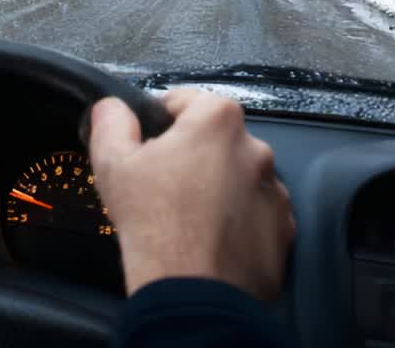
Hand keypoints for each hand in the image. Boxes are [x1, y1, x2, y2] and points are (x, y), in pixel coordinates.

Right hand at [88, 89, 294, 299]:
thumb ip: (111, 121)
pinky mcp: (284, 229)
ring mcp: (275, 190)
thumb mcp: (112, 163)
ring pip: (239, 177)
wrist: (190, 292)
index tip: (147, 146)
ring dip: (219, 188)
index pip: (185, 102)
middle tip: (164, 186)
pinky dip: (238, 221)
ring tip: (189, 219)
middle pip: (215, 141)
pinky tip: (212, 239)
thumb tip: (112, 107)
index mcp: (218, 120)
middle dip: (192, 156)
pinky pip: (257, 214)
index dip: (160, 122)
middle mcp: (256, 148)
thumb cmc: (152, 223)